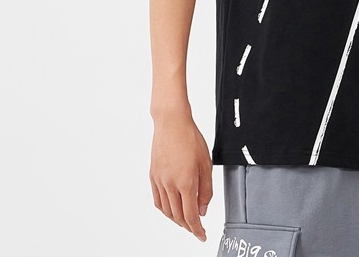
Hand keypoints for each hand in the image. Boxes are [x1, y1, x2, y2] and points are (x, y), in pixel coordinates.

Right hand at [150, 113, 213, 241]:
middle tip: (197, 229)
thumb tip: (203, 210)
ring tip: (186, 221)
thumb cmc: (191, 138)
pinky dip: (165, 210)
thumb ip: (206, 189)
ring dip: (177, 220)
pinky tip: (171, 209)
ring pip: (167, 210)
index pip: (191, 215)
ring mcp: (159, 180)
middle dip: (188, 226)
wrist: (171, 122)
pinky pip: (158, 200)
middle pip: (178, 216)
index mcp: (185, 182)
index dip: (197, 230)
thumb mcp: (206, 163)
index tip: (202, 236)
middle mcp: (170, 184)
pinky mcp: (153, 176)